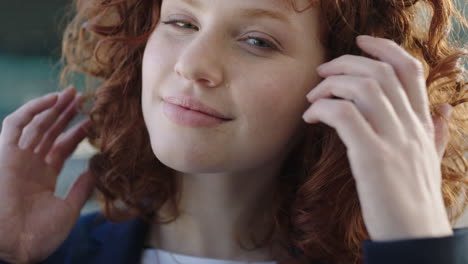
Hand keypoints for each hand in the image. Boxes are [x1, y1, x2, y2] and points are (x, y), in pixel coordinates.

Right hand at [0, 87, 94, 262]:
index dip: (77, 133)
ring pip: (36, 124)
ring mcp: (17, 158)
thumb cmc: (41, 233)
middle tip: (83, 98)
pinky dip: (33, 109)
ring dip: (53, 107)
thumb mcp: (69, 208)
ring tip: (72, 93)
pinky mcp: (4, 153)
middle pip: (50, 132)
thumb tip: (97, 170)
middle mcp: (30, 164)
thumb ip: (82, 188)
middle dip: (66, 114)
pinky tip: (53, 99)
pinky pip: (15, 124)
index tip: (93, 121)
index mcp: (43, 177)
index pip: (62, 147)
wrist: (18, 243)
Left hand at [302, 35, 452, 240]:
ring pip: (364, 88)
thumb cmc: (415, 198)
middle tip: (322, 72)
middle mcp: (411, 127)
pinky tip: (311, 118)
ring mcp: (394, 141)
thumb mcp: (431, 159)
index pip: (409, 70)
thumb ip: (437, 132)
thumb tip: (444, 109)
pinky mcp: (373, 158)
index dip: (384, 48)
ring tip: (313, 98)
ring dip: (331, 85)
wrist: (416, 236)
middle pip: (380, 72)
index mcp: (422, 124)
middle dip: (346, 63)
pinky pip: (345, 115)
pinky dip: (323, 108)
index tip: (360, 42)